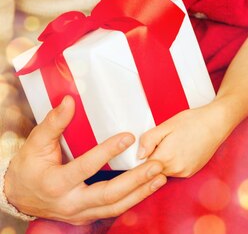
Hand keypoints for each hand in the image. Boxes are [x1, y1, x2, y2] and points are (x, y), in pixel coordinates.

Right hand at [4, 96, 166, 223]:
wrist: (19, 196)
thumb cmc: (29, 166)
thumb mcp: (36, 143)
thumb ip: (54, 123)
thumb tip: (68, 100)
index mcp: (56, 184)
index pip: (85, 168)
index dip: (107, 152)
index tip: (128, 136)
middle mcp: (69, 203)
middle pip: (107, 195)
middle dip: (134, 181)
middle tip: (155, 164)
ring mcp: (80, 213)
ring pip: (114, 207)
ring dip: (140, 193)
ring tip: (160, 176)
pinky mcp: (87, 216)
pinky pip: (113, 210)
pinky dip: (133, 199)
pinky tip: (149, 187)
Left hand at [138, 104, 226, 177]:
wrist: (216, 123)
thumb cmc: (193, 121)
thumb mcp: (167, 125)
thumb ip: (149, 140)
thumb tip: (139, 155)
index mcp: (166, 157)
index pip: (143, 167)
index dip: (141, 157)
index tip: (143, 149)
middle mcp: (175, 169)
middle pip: (153, 170)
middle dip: (152, 159)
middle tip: (159, 142)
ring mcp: (184, 172)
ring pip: (164, 171)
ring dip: (163, 161)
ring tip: (171, 143)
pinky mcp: (191, 172)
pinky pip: (175, 171)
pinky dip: (173, 163)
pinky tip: (179, 149)